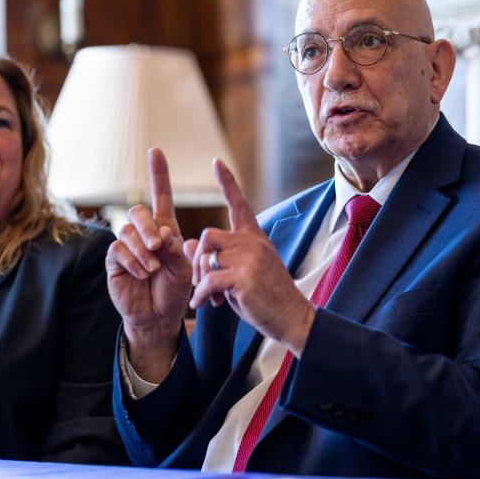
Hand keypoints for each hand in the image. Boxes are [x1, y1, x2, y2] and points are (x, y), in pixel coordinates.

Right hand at [106, 148, 192, 381]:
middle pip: (138, 211)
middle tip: (159, 245)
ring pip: (127, 231)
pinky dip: (132, 260)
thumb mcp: (185, 268)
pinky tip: (142, 273)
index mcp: (165, 229)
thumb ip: (176, 248)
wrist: (160, 316)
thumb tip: (163, 233)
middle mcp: (144, 234)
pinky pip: (117, 249)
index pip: (161, 196)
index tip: (156, 151)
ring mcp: (127, 246)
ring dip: (142, 249)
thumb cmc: (175, 290)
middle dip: (148, 226)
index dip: (158, 174)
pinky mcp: (114, 261)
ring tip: (153, 268)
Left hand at [186, 159, 314, 355]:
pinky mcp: (244, 277)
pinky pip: (209, 280)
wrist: (291, 317)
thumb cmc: (265, 296)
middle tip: (202, 281)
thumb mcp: (239, 273)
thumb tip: (188, 244)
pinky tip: (204, 305)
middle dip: (198, 259)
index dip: (227, 181)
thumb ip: (217, 258)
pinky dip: (201, 295)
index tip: (216, 161)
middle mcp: (253, 242)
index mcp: (255, 237)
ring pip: (206, 258)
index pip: (239, 203)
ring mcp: (250, 258)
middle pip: (208, 235)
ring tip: (208, 297)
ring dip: (199, 279)